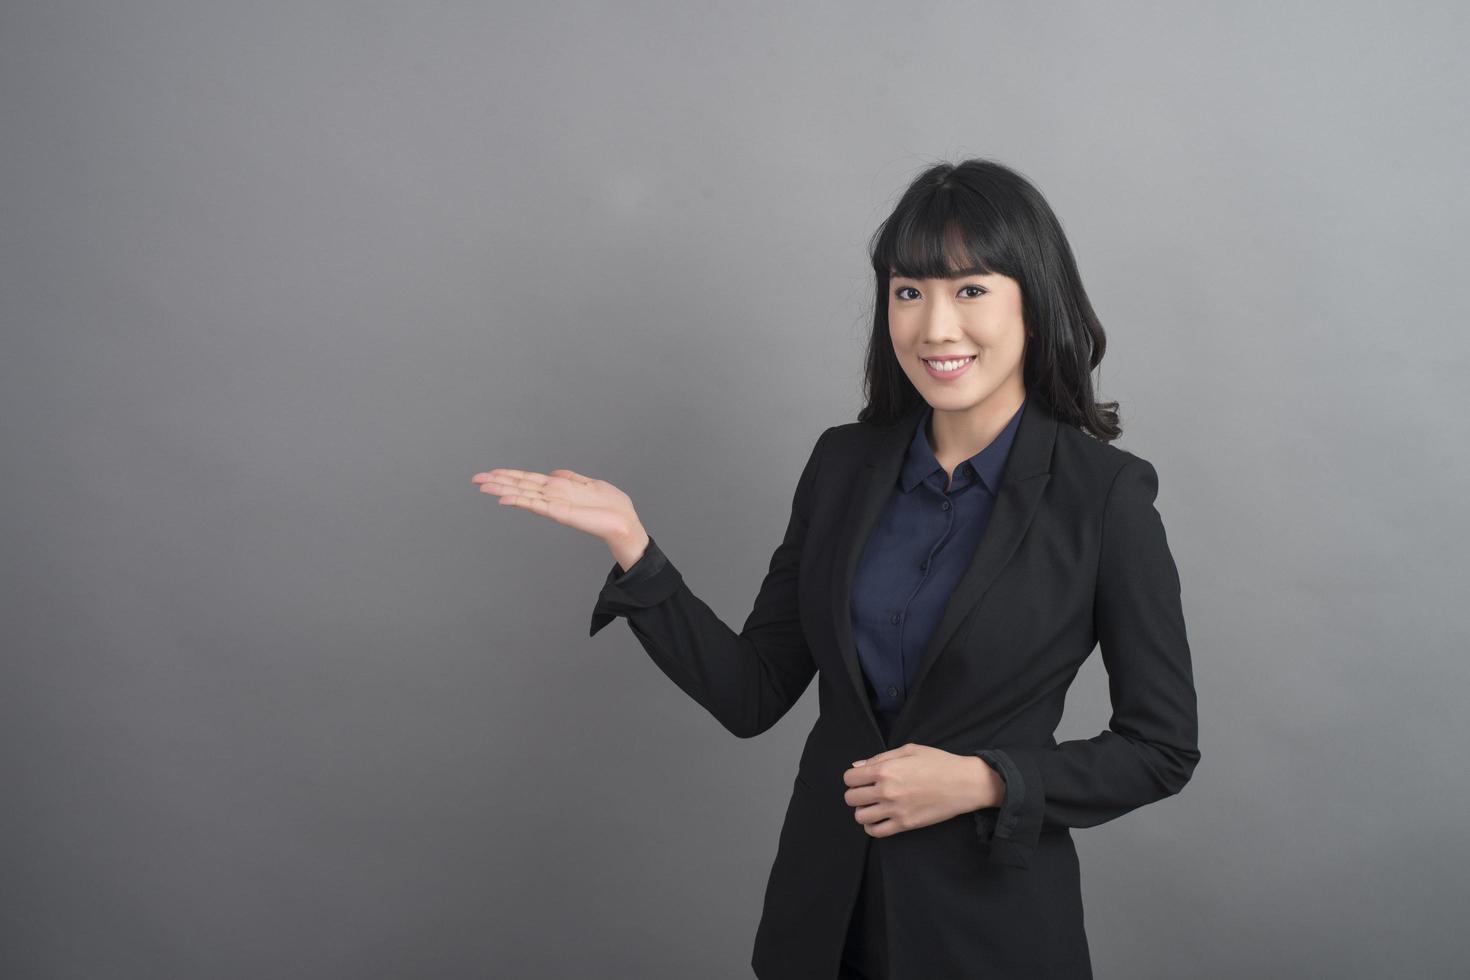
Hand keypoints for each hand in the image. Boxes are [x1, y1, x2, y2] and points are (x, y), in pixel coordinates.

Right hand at [473, 467, 647, 565]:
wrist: (624, 522)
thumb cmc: (612, 506)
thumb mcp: (591, 484)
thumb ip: (571, 478)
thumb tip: (555, 472)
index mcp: (559, 488)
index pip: (529, 479)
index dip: (509, 475)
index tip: (490, 472)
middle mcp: (553, 496)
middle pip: (520, 486)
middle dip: (498, 482)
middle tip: (475, 479)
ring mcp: (554, 505)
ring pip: (523, 494)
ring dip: (502, 489)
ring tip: (483, 486)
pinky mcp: (560, 513)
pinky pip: (536, 505)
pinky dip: (520, 501)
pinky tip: (505, 498)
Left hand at [842, 742, 1004, 837]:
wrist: (964, 783)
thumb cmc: (938, 762)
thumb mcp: (909, 750)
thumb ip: (880, 758)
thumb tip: (857, 767)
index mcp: (885, 770)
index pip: (850, 778)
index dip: (853, 778)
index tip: (861, 778)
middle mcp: (886, 791)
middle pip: (851, 798)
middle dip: (855, 793)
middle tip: (867, 791)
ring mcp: (895, 810)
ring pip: (860, 817)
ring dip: (863, 810)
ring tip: (874, 805)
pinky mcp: (905, 825)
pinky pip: (876, 832)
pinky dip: (872, 827)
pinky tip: (879, 818)